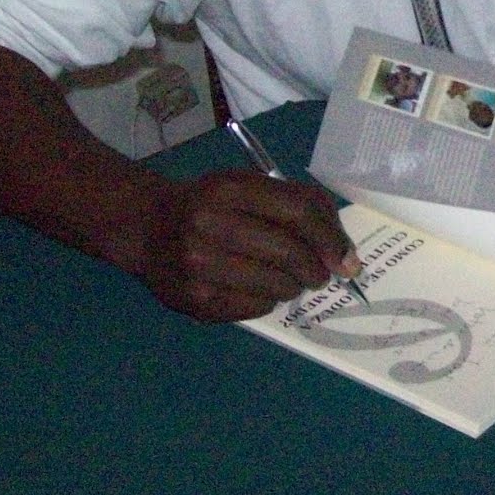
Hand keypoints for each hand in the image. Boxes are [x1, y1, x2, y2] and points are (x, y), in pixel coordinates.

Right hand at [140, 171, 357, 321]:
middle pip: (289, 251)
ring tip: (288, 280)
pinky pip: (253, 307)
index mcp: (228, 188)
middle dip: (316, 269)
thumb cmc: (211, 204)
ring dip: (293, 287)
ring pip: (275, 285)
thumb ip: (297, 205)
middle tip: (320, 275)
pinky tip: (258, 289)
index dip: (330, 237)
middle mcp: (208, 223)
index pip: (298, 211)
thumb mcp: (247, 186)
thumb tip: (345, 254)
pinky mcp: (193, 299)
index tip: (347, 259)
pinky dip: (268, 301)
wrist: (147, 227)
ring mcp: (197, 264)